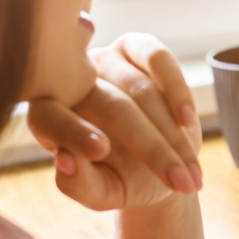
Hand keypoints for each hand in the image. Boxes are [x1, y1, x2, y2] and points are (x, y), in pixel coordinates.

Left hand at [27, 34, 202, 210]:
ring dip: (173, 133)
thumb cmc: (122, 178)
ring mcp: (104, 60)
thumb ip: (79, 185)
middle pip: (109, 107)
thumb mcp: (101, 192)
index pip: (50, 118)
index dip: (73, 131)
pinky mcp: (136, 46)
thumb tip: (65, 162)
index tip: (100, 150)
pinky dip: (177, 89)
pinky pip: (157, 57)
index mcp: (48, 116)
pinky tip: (187, 120)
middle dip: (151, 148)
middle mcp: (71, 82)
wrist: (156, 159)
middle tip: (178, 182)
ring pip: (140, 90)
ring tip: (190, 172)